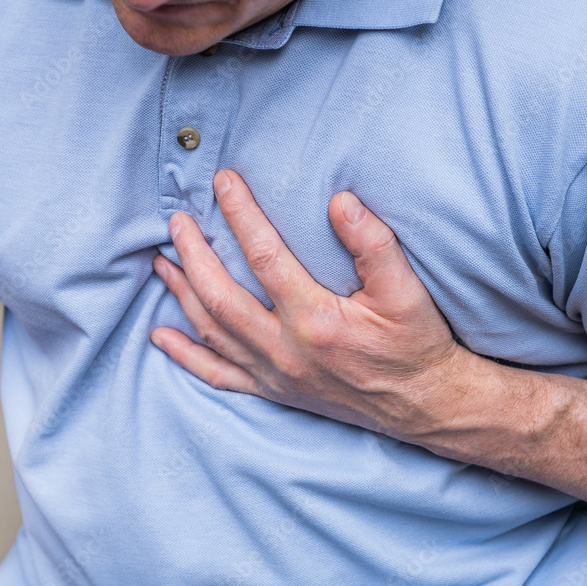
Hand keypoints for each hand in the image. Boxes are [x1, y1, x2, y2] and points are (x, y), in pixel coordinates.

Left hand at [150, 170, 469, 438]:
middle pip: (220, 295)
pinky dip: (186, 356)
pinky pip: (218, 375)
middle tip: (176, 222)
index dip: (240, 214)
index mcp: (315, 320)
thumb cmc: (417, 344)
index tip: (222, 181)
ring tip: (162, 262)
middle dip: (193, 255)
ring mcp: (274, 374)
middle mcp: (285, 350)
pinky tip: (160, 337)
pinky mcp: (273, 391)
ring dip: (182, 295)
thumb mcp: (407, 291)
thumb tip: (340, 201)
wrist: (425, 405)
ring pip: (212, 331)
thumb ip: (374, 244)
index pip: (264, 256)